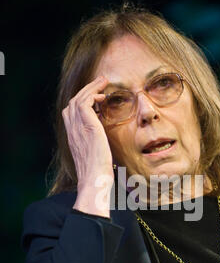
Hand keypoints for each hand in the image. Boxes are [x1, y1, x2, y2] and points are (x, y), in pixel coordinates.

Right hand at [62, 76, 113, 215]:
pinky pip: (85, 102)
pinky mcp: (88, 126)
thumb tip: (106, 148)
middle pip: (72, 103)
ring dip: (91, 88)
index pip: (70, 113)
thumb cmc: (98, 176)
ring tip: (103, 81)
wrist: (94, 181)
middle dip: (86, 91)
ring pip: (78, 99)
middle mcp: (72, 131)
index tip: (97, 99)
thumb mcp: (95, 159)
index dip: (82, 103)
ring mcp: (78, 128)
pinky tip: (103, 96)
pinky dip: (93, 94)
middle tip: (100, 84)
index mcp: (73, 138)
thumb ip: (97, 148)